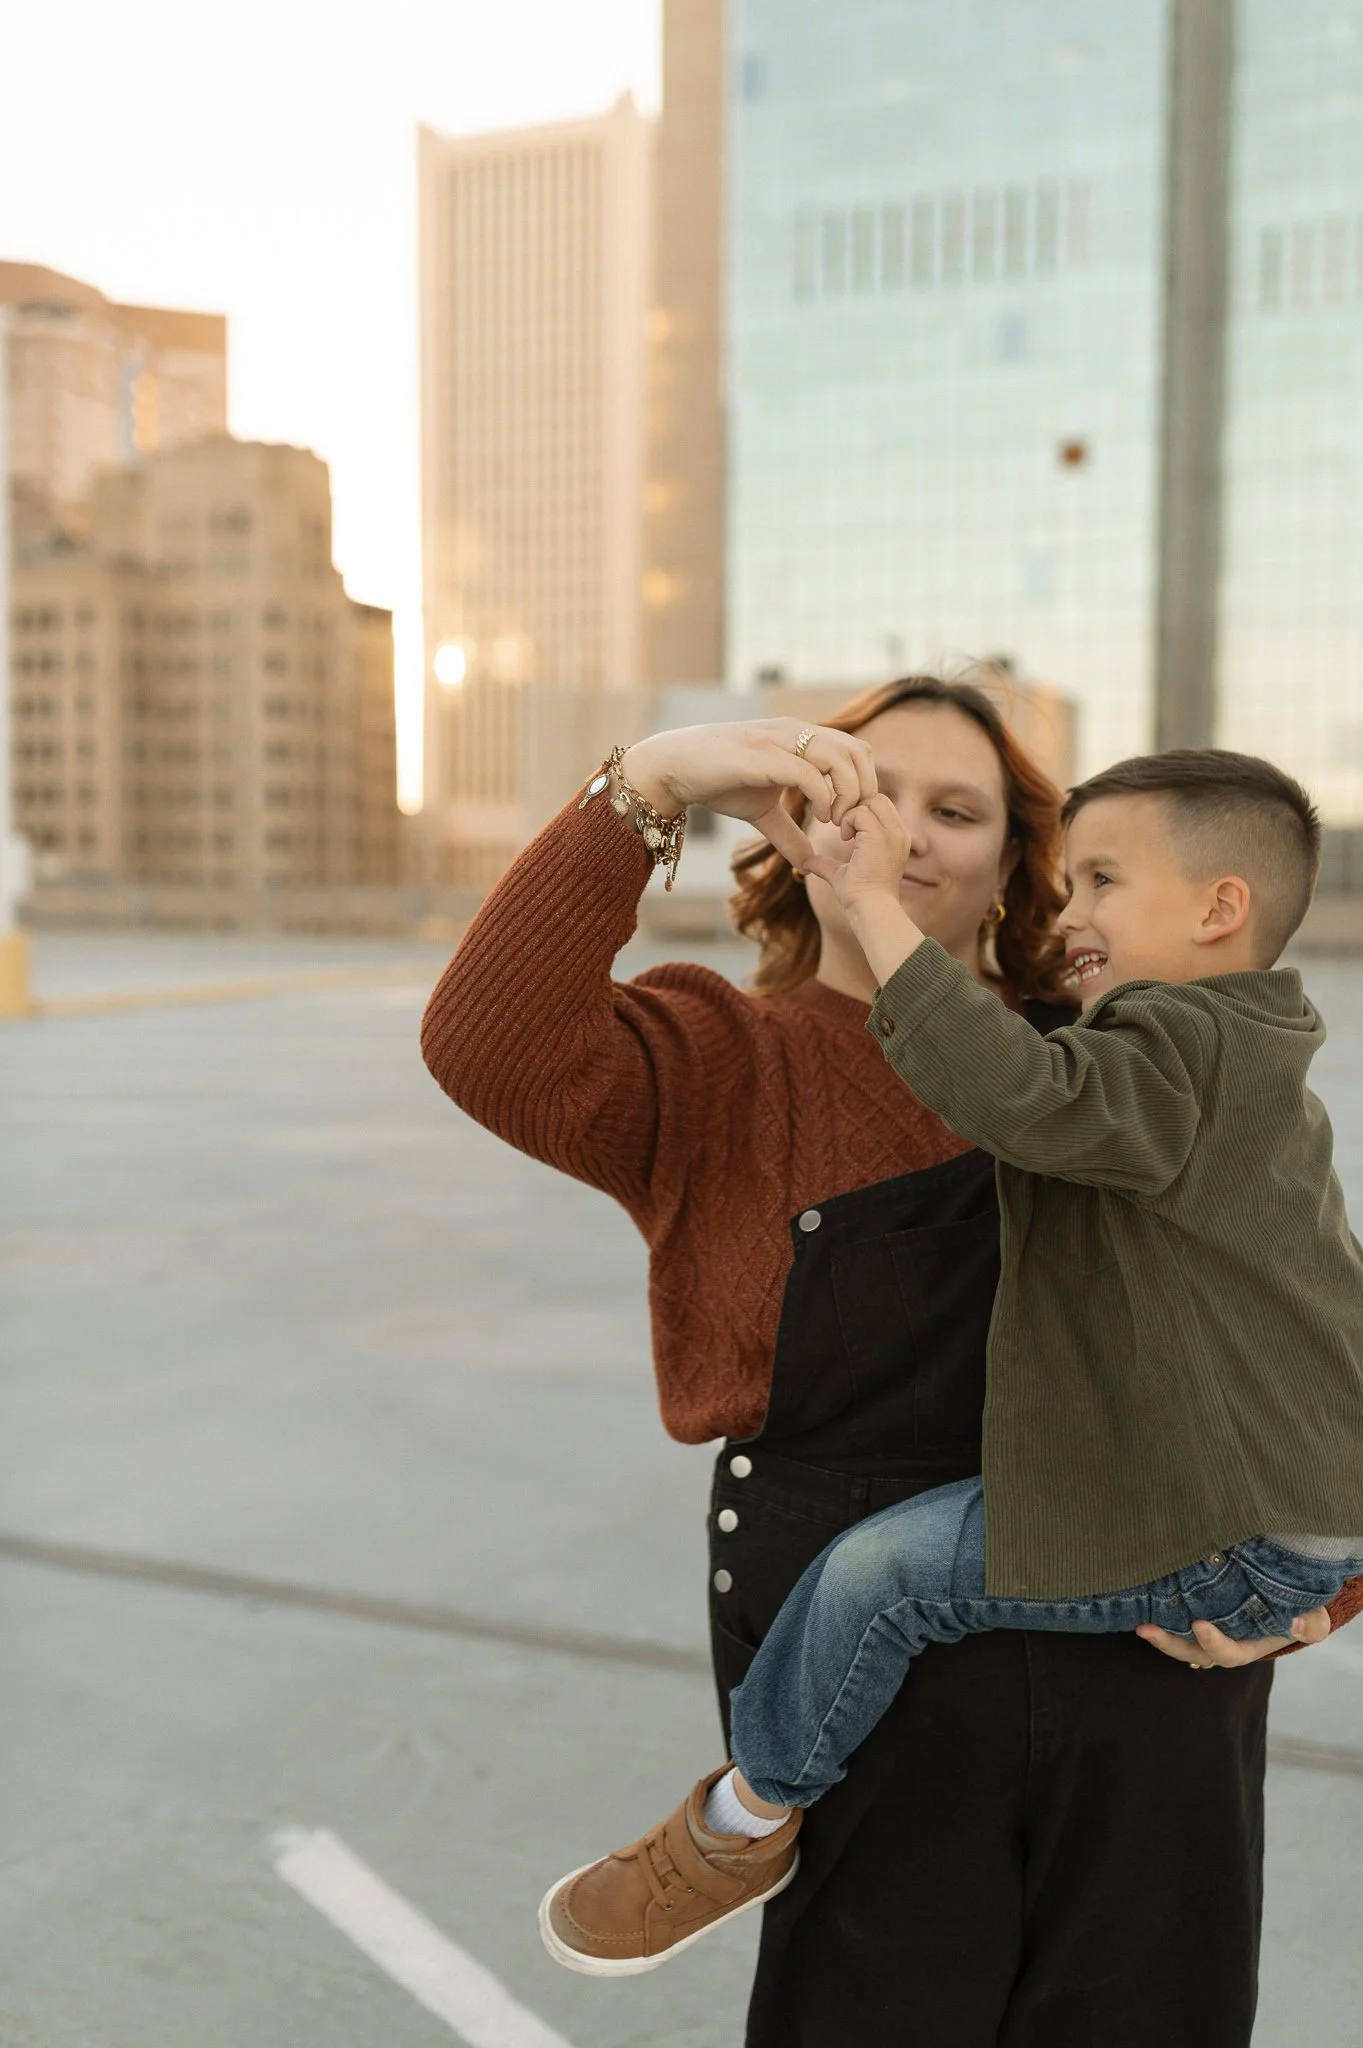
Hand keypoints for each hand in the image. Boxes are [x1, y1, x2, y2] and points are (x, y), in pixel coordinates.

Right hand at [620, 720, 875, 870]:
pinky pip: (808, 772)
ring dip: (848, 793)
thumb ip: (788, 834)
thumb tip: (810, 862)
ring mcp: (780, 741)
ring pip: (839, 758)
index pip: (855, 751)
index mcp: (800, 738)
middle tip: (851, 822)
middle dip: (864, 789)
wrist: (675, 768)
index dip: (864, 784)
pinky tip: (820, 817)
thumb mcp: (761, 813)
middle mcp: (796, 733)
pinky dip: (823, 796)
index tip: (852, 819)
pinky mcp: (763, 757)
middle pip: (857, 751)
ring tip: (836, 822)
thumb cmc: (717, 782)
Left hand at [802, 795, 911, 910]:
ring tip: (844, 835)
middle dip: (857, 807)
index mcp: (895, 839)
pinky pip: (860, 812)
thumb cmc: (859, 897)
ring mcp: (893, 833)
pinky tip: (845, 839)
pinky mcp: (880, 836)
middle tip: (842, 828)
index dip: (860, 811)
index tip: (845, 830)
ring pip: (872, 800)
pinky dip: (847, 820)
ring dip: (852, 813)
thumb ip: (826, 864)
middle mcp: (899, 833)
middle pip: (878, 798)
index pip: (880, 807)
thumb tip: (806, 863)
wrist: (870, 909)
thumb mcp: (841, 874)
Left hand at [1136, 1607, 1331, 1666]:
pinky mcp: (1194, 1613)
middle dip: (1169, 1644)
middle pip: (1192, 1652)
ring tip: (1139, 1623)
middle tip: (1147, 1629)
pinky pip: (1174, 1622)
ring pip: (1178, 1641)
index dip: (1213, 1644)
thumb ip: (1311, 1624)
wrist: (1285, 1598)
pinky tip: (1142, 1601)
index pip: (1227, 1654)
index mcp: (1247, 1648)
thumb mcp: (1313, 1618)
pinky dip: (1160, 1615)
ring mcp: (1206, 1632)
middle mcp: (1222, 1644)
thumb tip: (1296, 1624)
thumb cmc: (1298, 1612)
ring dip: (1158, 1634)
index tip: (1198, 1624)